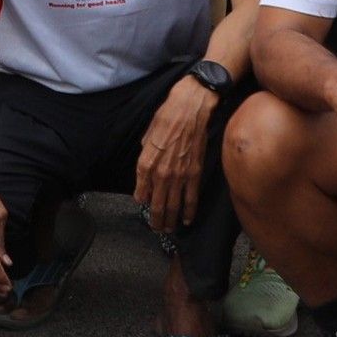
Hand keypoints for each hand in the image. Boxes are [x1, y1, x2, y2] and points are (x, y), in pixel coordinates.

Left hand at [132, 76, 217, 235]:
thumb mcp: (148, 133)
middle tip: (156, 228)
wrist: (191, 107)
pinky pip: (191, 197)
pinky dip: (189, 211)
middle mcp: (161, 172)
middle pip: (157, 204)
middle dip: (156, 219)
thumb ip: (146, 152)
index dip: (141, 199)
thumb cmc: (167, 115)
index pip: (141, 190)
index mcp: (146, 161)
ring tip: (168, 229)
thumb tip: (147, 165)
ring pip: (173, 205)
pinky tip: (186, 220)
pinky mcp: (195, 172)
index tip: (143, 203)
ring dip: (170, 220)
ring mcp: (179, 174)